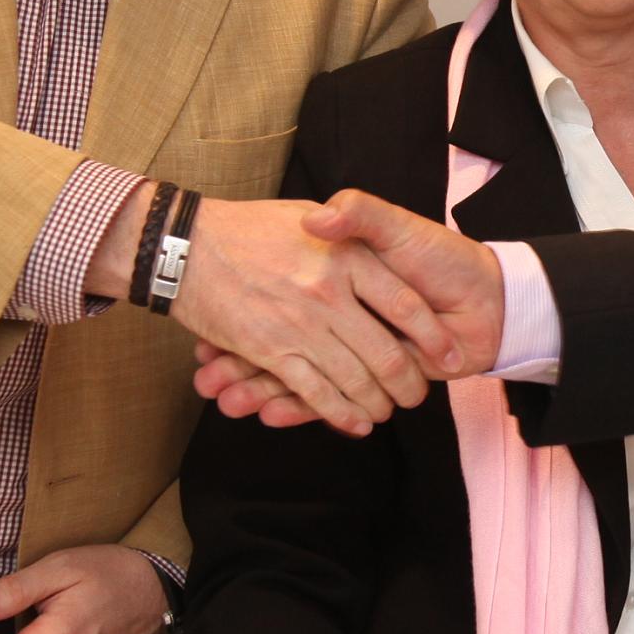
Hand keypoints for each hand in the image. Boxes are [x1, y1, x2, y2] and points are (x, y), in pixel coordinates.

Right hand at [167, 196, 466, 435]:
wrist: (184, 242)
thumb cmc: (249, 227)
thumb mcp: (308, 210)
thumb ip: (352, 219)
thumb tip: (385, 246)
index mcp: (346, 256)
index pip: (405, 304)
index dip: (432, 335)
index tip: (449, 355)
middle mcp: (329, 292)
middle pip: (387, 352)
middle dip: (408, 383)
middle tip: (415, 396)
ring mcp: (301, 325)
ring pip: (355, 379)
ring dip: (377, 403)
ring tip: (388, 411)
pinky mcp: (272, 350)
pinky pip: (316, 392)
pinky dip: (340, 413)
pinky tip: (356, 423)